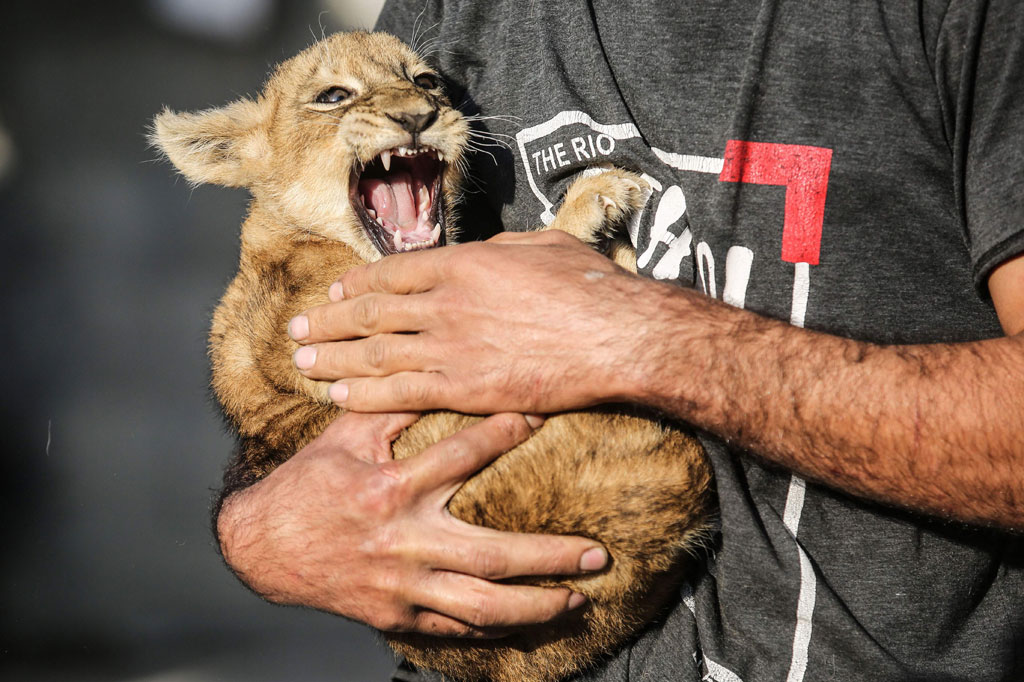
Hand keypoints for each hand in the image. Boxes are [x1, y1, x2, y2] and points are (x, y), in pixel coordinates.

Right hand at [217, 410, 607, 635]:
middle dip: (552, 557)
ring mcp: (402, 586)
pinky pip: (455, 628)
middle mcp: (402, 543)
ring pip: (482, 606)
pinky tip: (528, 621)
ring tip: (577, 599)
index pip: (462, 456)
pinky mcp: (397, 615)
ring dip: (537, 605)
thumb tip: (431, 370)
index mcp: (390, 490)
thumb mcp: (344, 437)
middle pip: (494, 556)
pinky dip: (495, 627)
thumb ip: (392, 406)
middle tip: (598, 554)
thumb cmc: (309, 484)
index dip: (506, 432)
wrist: (263, 547)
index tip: (541, 417)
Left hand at [287, 231, 660, 413]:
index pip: (391, 272)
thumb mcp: (544, 245)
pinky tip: (338, 397)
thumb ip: (503, 248)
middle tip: (296, 330)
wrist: (618, 335)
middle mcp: (446, 302)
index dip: (355, 284)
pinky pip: (401, 393)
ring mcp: (452, 346)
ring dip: (334, 360)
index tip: (333, 293)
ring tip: (302, 365)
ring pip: (375, 353)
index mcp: (464, 262)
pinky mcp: (466, 388)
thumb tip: (487, 251)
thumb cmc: (591, 286)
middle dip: (328, 322)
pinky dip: (365, 395)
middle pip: (370, 312)